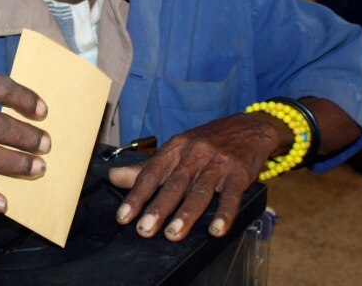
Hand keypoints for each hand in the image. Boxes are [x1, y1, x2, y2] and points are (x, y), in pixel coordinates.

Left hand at [109, 113, 285, 241]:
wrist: (248, 127)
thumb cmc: (207, 143)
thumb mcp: (175, 150)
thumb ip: (146, 168)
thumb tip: (113, 177)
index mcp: (175, 149)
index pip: (151, 173)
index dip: (137, 195)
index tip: (123, 217)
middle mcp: (194, 154)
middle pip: (174, 184)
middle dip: (158, 208)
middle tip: (144, 230)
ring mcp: (217, 163)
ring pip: (199, 190)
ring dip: (186, 214)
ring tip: (173, 234)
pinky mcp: (239, 172)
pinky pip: (232, 195)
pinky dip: (225, 213)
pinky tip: (217, 229)